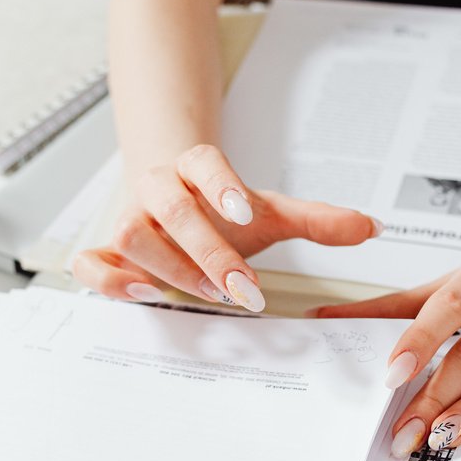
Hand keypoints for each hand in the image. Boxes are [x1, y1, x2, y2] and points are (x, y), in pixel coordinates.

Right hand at [71, 144, 381, 311]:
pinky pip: (88, 264)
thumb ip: (317, 221)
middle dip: (206, 250)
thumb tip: (372, 227)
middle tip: (243, 286)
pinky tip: (144, 298)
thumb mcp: (271, 214)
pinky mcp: (106, 255)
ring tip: (205, 294)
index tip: (247, 210)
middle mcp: (156, 190)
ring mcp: (128, 221)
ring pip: (128, 233)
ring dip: (167, 267)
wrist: (173, 204)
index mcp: (194, 168)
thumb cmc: (221, 213)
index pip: (202, 162)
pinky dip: (108, 281)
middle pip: (168, 207)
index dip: (219, 183)